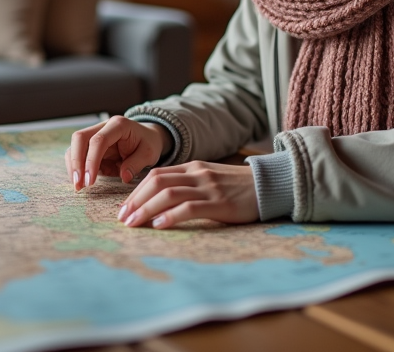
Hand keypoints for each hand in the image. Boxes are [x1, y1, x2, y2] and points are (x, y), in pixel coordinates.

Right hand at [66, 116, 170, 189]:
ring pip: (74, 146)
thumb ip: (137, 164)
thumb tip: (124, 177)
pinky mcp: (90, 145)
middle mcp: (103, 127)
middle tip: (78, 184)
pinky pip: (77, 154)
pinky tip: (81, 181)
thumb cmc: (148, 143)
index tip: (90, 181)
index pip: (99, 140)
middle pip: (80, 138)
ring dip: (73, 166)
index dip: (91, 161)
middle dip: (76, 162)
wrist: (146, 137)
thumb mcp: (149, 153)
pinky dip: (77, 168)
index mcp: (118, 125)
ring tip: (78, 187)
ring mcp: (95, 134)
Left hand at [116, 161, 258, 229]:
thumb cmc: (238, 187)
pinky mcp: (219, 203)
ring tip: (134, 224)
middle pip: (156, 182)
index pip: (155, 175)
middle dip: (135, 201)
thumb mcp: (210, 179)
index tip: (124, 209)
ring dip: (146, 209)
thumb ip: (188, 184)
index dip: (136, 192)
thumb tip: (159, 201)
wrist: (270, 185)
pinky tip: (159, 225)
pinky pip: (190, 207)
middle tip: (123, 219)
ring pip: (168, 194)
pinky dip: (171, 216)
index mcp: (193, 167)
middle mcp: (197, 174)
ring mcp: (208, 187)